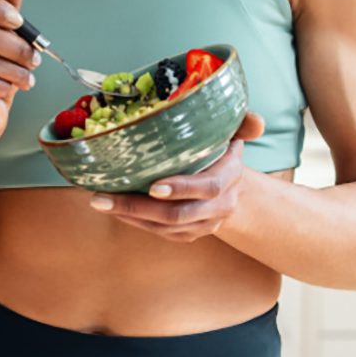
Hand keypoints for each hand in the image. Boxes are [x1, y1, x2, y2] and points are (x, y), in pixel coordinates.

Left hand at [91, 111, 265, 241]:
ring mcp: (202, 225)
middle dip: (137, 207)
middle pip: (177, 214)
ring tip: (99, 201)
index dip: (182, 188)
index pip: (208, 188)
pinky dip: (133, 221)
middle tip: (102, 198)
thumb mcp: (235, 133)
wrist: (233, 190)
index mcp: (230, 177)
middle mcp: (218, 207)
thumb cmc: (223, 153)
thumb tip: (256, 121)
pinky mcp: (187, 235)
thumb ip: (243, 122)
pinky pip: (158, 233)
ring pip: (163, 227)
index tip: (154, 186)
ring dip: (128, 216)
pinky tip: (112, 208)